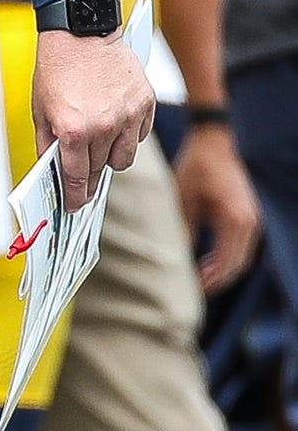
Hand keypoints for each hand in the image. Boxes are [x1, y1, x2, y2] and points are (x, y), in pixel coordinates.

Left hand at [32, 31, 154, 212]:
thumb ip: (47, 145)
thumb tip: (52, 174)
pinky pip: (139, 136)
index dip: (75, 198)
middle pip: (100, 172)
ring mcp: (128, 115)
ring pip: (123, 159)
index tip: (74, 206)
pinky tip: (114, 119)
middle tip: (82, 176)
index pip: (77, 179)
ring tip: (98, 140)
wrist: (82, 31)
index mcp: (73, 130)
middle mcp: (103, 127)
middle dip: (88, 177)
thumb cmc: (57, 69)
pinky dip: (127, 135)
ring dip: (110, 156)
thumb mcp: (41, 110)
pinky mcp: (146, 103)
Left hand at [173, 121, 261, 293]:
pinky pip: (242, 245)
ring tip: (198, 279)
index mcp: (235, 220)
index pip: (226, 264)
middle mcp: (250, 222)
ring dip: (223, 270)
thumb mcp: (183, 199)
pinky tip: (208, 261)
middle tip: (193, 290)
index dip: (209, 281)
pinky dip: (227, 257)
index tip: (191, 290)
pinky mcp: (250, 215)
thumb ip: (183, 231)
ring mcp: (253, 219)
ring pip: (242, 257)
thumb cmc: (198, 165)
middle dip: (217, 281)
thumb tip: (177, 258)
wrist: (216, 140)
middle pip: (238, 266)